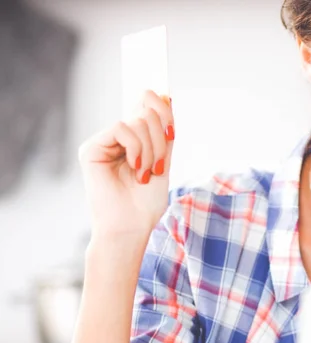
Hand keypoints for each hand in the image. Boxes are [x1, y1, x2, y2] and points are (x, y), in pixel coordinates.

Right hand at [78, 90, 174, 238]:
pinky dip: (137, 149)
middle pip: (146, 112)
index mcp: (134, 142)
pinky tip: (136, 169)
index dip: (161, 105)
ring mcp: (103, 142)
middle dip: (161, 139)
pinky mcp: (91, 148)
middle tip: (159, 166)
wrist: (130, 228)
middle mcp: (117, 139)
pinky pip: (122, 129)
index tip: (171, 110)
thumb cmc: (145, 204)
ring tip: (146, 174)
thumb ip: (164, 134)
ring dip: (151, 150)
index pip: (147, 109)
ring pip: (137, 120)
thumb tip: (167, 98)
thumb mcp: (163, 164)